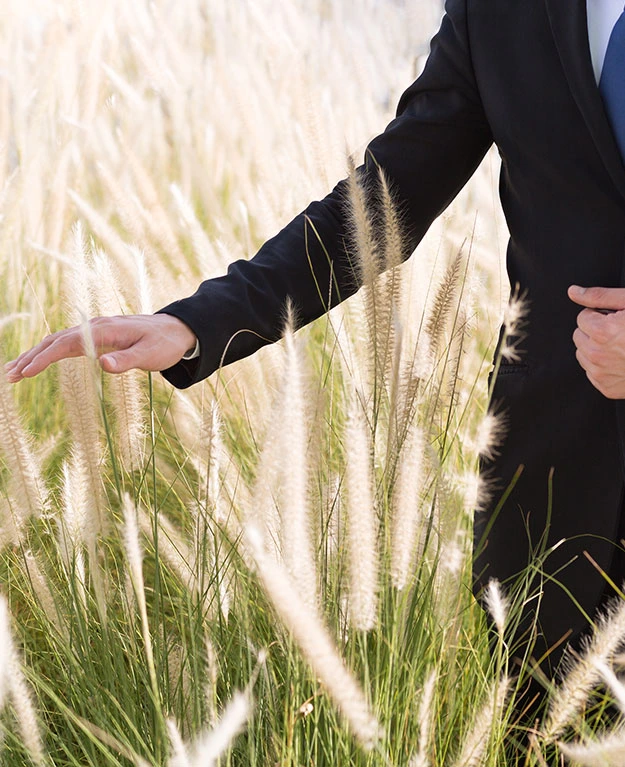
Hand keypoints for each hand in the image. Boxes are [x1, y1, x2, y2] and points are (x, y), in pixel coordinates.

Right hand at [5, 314, 197, 382]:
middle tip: (10, 376)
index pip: (65, 343)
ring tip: (15, 371)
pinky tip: (37, 362)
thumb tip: (103, 364)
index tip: (27, 372)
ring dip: (35, 355)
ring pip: (57, 340)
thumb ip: (127, 361)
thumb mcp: (150, 355)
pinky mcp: (98, 336)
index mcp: (104, 330)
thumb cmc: (164, 344)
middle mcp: (96, 327)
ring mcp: (95, 330)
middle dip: (30, 357)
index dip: (44, 358)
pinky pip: (67, 343)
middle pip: (54, 340)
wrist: (177, 330)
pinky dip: (49, 352)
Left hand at [569, 285, 624, 398]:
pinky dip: (602, 366)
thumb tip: (574, 292)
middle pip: (579, 335)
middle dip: (595, 331)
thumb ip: (600, 296)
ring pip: (583, 354)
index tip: (615, 319)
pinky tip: (621, 360)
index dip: (600, 315)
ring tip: (621, 345)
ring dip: (596, 348)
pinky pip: (592, 372)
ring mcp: (601, 374)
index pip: (582, 317)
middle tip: (619, 332)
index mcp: (603, 332)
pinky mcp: (606, 388)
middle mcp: (598, 355)